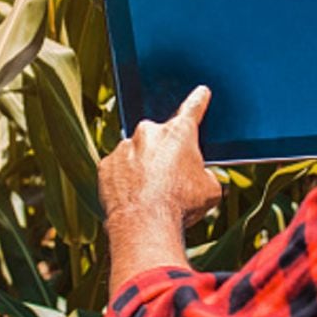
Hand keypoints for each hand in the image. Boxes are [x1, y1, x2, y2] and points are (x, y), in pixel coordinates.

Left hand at [100, 86, 221, 292]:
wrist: (144, 225)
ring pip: (136, 154)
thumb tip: (198, 177)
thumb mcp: (210, 190)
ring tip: (151, 195)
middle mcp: (148, 133)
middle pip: (160, 138)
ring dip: (143, 168)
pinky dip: (125, 181)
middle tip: (171, 180)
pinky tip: (134, 199)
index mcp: (179, 133)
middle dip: (165, 154)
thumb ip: (204, 174)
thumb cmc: (181, 206)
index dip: (198, 101)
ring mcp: (124, 147)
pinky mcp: (106, 165)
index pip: (192, 109)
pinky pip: (118, 169)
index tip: (201, 91)